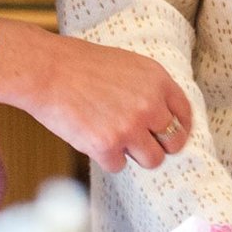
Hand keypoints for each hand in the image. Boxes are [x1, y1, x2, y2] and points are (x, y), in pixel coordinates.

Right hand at [0, 18, 192, 173]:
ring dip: (135, 155)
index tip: (171, 137)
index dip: (180, 129)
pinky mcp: (107, 146)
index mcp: (157, 79)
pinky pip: (118, 166)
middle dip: (159, 146)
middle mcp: (149, 104)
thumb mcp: (126, 65)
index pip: (184, 114)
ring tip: (115, 140)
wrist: (47, 70)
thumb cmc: (81, 65)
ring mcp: (130, 127)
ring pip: (152, 160)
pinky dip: (106, 158)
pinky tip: (92, 137)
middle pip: (173, 143)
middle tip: (142, 144)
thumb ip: (148, 89)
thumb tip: (162, 118)